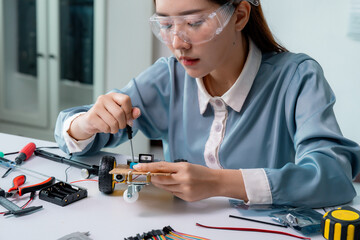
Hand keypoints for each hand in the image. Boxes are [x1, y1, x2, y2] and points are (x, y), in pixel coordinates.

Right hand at [68, 92, 140, 139]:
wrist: (90, 121)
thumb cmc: (107, 116)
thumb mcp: (120, 113)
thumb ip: (130, 113)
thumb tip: (137, 112)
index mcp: (113, 96)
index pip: (126, 99)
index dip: (129, 111)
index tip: (128, 118)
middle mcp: (104, 99)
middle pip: (120, 113)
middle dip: (122, 123)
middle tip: (120, 126)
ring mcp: (96, 107)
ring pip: (113, 122)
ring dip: (115, 129)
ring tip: (112, 127)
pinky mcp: (91, 116)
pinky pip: (105, 127)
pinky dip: (108, 131)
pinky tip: (105, 128)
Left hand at [133, 161, 247, 201]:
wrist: (215, 182)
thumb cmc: (201, 172)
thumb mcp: (187, 165)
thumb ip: (172, 168)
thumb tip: (157, 170)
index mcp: (183, 167)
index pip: (161, 166)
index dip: (148, 167)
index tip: (138, 167)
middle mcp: (183, 178)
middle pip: (161, 179)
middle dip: (152, 177)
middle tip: (145, 175)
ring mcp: (184, 189)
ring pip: (165, 187)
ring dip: (159, 183)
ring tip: (159, 180)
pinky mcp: (186, 197)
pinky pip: (172, 193)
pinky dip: (170, 189)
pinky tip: (173, 186)